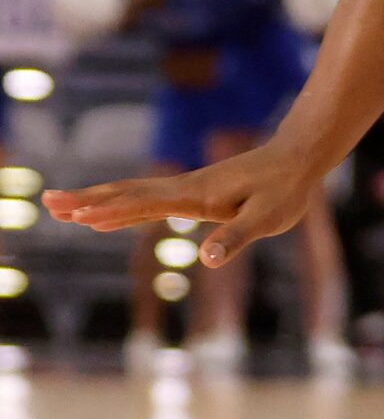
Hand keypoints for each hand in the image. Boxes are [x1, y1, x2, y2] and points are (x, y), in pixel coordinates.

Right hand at [43, 144, 327, 266]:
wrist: (298, 158)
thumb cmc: (286, 189)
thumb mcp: (268, 218)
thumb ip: (236, 238)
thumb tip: (207, 260)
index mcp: (198, 196)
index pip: (147, 203)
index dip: (114, 211)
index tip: (80, 216)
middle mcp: (186, 188)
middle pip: (128, 192)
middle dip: (88, 199)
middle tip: (50, 203)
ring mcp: (187, 188)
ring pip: (133, 192)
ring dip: (97, 198)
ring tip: (61, 205)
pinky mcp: (193, 191)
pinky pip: (147, 197)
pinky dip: (121, 202)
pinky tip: (106, 212)